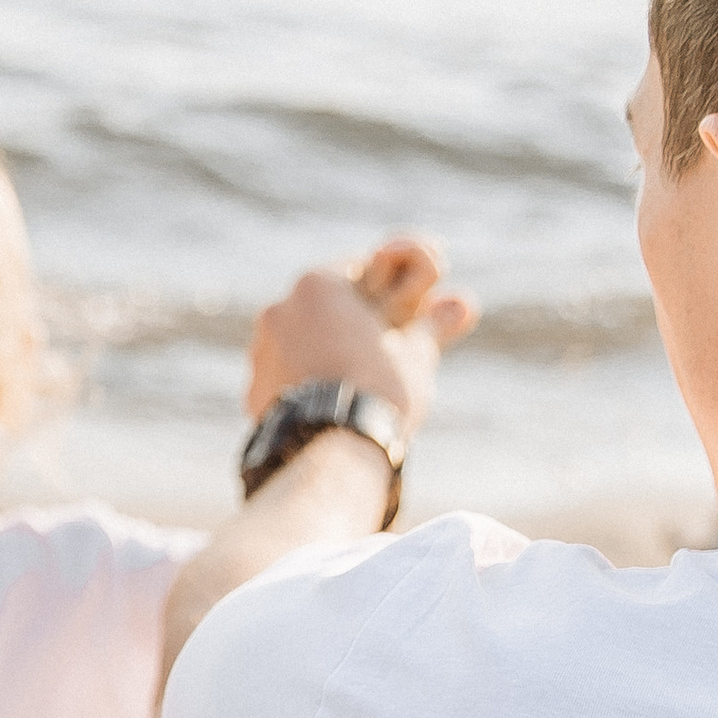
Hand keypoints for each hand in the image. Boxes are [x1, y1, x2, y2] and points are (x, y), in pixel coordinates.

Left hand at [245, 234, 478, 435]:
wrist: (332, 446)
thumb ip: (434, 323)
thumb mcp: (415, 352)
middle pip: (325, 310)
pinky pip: (286, 379)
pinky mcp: (254, 390)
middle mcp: (279, 309)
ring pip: (302, 344)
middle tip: (383, 352)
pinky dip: (307, 386)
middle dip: (354, 326)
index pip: (357, 271)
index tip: (401, 317)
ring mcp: (261, 351)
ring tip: (359, 383)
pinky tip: (334, 405)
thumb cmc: (381, 387)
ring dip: (327, 354)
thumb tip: (463, 303)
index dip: (384, 294)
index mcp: (317, 284)